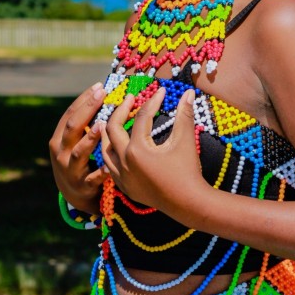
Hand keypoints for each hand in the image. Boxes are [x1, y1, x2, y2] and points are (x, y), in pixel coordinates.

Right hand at [49, 82, 108, 212]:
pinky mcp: (82, 186)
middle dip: (87, 109)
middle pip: (73, 127)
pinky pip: (92, 178)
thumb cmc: (79, 160)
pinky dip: (100, 172)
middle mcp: (61, 152)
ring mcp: (70, 169)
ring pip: (78, 152)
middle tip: (103, 95)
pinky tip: (109, 165)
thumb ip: (86, 124)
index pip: (70, 114)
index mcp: (59, 138)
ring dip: (90, 139)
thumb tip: (105, 95)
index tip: (99, 86)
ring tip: (102, 126)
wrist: (74, 195)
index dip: (84, 99)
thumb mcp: (75, 142)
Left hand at [103, 87, 210, 222]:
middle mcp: (124, 162)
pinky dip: (111, 153)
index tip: (160, 91)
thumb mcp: (185, 140)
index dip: (152, 101)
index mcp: (138, 149)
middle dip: (121, 110)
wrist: (188, 203)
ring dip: (109, 132)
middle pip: (114, 129)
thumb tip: (188, 92)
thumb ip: (184, 115)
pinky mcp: (125, 186)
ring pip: (105, 149)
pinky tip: (117, 147)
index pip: (142, 117)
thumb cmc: (187, 171)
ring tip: (115, 120)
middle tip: (130, 99)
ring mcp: (122, 176)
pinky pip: (110, 166)